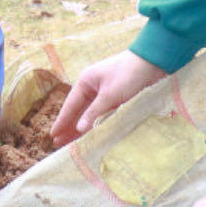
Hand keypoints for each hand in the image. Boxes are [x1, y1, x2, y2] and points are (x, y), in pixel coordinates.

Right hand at [51, 50, 166, 145]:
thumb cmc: (128, 74)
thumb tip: (78, 128)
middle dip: (68, 127)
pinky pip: (101, 114)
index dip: (61, 121)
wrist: (153, 62)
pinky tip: (90, 134)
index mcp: (86, 82)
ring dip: (81, 127)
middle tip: (58, 144)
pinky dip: (95, 124)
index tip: (52, 135)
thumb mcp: (109, 95)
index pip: (70, 105)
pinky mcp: (116, 98)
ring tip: (71, 143)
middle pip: (77, 111)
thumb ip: (93, 113)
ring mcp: (104, 93)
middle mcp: (92, 87)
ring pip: (89, 114)